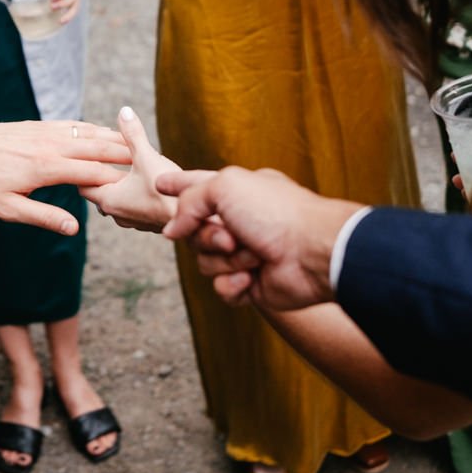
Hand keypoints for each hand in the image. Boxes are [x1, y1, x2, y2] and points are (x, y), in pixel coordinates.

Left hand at [0, 114, 130, 234]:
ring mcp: (45, 132)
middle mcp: (50, 145)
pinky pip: (72, 125)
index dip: (119, 180)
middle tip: (151, 160)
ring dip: (113, 137)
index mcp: (46, 168)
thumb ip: (42, 217)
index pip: (94, 172)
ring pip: (88, 132)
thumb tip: (74, 227)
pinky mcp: (37, 125)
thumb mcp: (7, 209)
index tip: (140, 186)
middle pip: (98, 147)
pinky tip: (102, 131)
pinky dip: (92, 128)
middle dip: (126, 153)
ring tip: (136, 143)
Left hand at [81, 105, 183, 230]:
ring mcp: (133, 222)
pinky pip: (134, 208)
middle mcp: (116, 214)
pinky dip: (134, 196)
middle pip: (99, 194)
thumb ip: (133, 134)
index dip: (83, 170)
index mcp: (108, 200)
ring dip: (120, 187)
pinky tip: (144, 185)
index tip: (87, 157)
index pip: (82, 186)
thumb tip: (124, 112)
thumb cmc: (166, 193)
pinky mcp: (148, 224)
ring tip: (125, 171)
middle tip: (104, 160)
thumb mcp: (147, 157)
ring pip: (118, 202)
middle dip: (102, 177)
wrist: (194, 222)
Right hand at [157, 166, 363, 312]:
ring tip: (253, 256)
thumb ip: (189, 201)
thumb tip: (173, 230)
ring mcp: (245, 254)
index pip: (199, 187)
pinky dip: (233, 283)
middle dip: (207, 236)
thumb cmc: (276, 212)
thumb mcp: (225, 186)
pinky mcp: (250, 284)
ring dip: (225, 260)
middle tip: (229, 236)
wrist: (312, 252)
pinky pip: (221, 288)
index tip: (160, 184)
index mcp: (238, 193)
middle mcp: (240, 222)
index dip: (179, 186)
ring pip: (205, 262)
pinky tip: (251, 278)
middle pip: (195, 232)